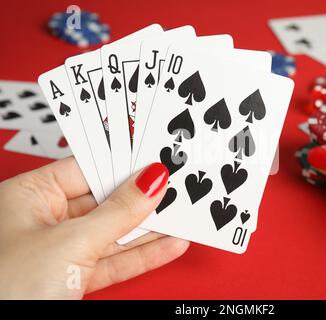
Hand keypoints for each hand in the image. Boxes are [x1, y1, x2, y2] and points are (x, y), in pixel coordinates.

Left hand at [0, 159, 188, 298]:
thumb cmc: (5, 289)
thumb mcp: (71, 241)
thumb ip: (117, 212)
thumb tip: (149, 182)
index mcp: (28, 197)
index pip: (86, 169)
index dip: (122, 165)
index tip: (154, 161)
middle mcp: (43, 221)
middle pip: (104, 202)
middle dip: (141, 200)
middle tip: (173, 189)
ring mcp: (59, 252)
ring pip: (113, 234)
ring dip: (149, 230)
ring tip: (180, 217)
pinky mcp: (73, 279)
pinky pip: (113, 261)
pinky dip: (142, 256)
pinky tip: (167, 245)